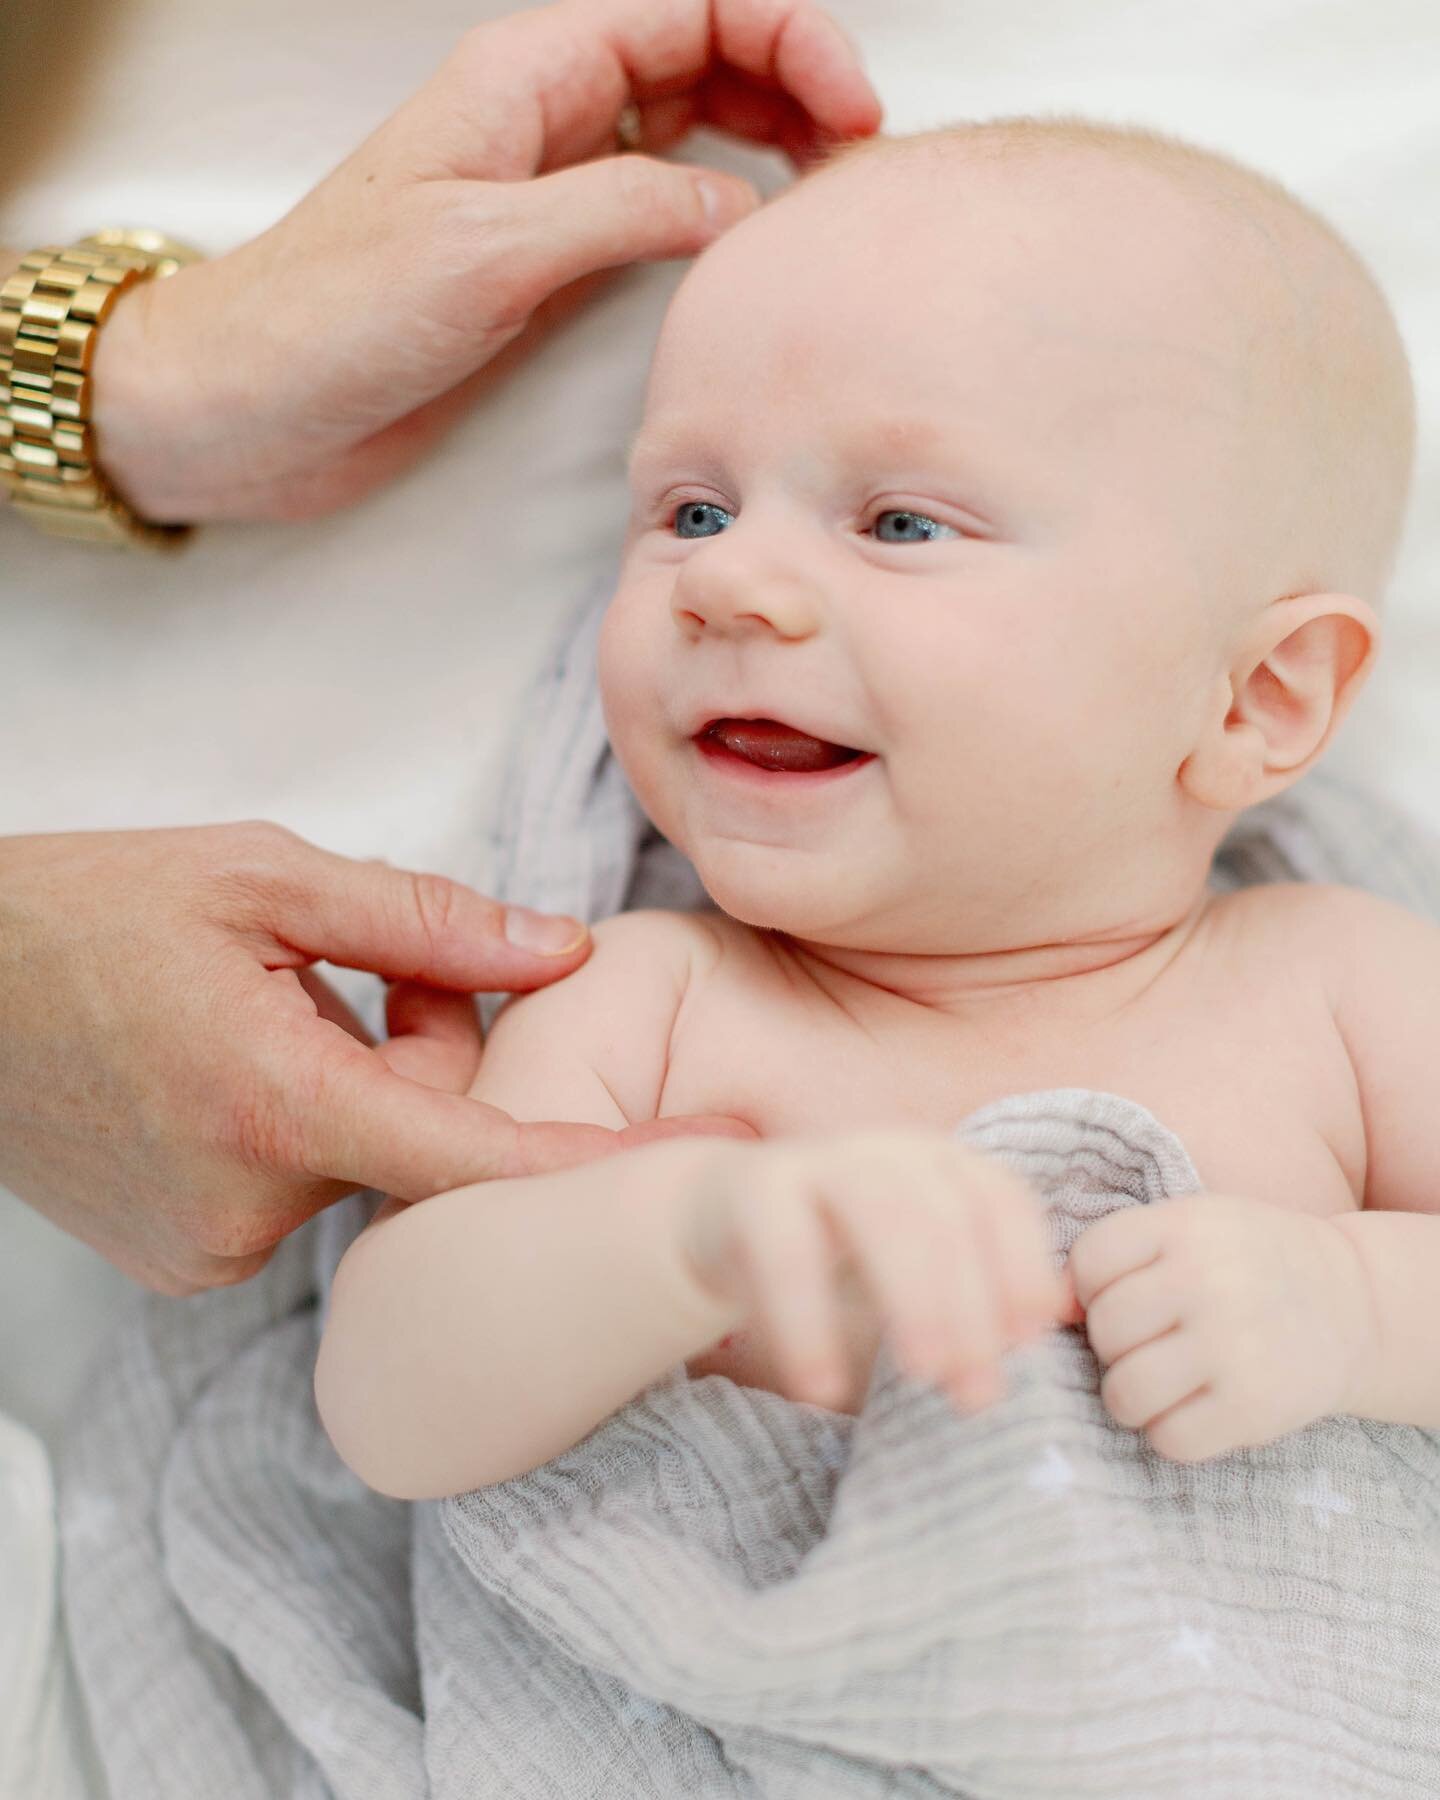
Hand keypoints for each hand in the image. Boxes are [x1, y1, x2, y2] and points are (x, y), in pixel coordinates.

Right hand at [0, 823, 750, 1293]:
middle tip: (380, 971)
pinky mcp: (187, 1264)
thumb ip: (425, 922)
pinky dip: (313, 1132)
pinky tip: (244, 1065)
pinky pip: (305, 1197)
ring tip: (280, 1005)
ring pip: (366, 1169)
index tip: (705, 1157)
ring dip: (368, 1090)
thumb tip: (562, 952)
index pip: (479, 1159)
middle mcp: (247, 1208)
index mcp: (275, 1104)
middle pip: (426, 1145)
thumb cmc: (88, 913)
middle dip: (437, 1057)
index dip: (600, 1160)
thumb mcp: (263, 879)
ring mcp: (212, 1252)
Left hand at [90, 0, 881, 524]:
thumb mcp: (488, 252)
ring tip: (833, 199)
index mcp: (531, 72)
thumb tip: (738, 201)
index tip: (851, 112)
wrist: (254, 405)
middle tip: (862, 162)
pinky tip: (759, 250)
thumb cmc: (333, 314)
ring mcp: (556, 189)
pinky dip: (723, 218)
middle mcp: (551, 116)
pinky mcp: (552, 264)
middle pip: (709, 56)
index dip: (790, 38)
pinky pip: (662, 212)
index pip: (694, 7)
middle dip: (798, 86)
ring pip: (694, 129)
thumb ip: (623, 210)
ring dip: (771, 146)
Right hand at [680, 1129, 1066, 1409]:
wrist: (726, 1217)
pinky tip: (821, 1387)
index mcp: (941, 1161)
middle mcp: (888, 1149)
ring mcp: (820, 1161)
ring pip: (880, 1212)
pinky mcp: (754, 1190)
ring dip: (912, 1295)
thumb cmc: (845, 1249)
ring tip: (922, 1376)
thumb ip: (985, 1287)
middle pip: (946, 1213)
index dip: (1023, 1266)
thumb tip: (1068, 1318)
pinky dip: (806, 1322)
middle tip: (978, 1393)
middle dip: (971, 1304)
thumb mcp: (920, 1262)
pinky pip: (784, 1251)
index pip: (1001, 1200)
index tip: (1031, 1340)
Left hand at [1067, 1192, 1378, 1462]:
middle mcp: (1205, 1281)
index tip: (1123, 1294)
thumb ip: (1124, 1253)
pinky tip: (1193, 1409)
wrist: (1350, 1302)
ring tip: (1161, 1381)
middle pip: (1104, 1330)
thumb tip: (1054, 1308)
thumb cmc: (1246, 1263)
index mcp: (1182, 1226)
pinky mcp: (1253, 1407)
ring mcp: (1230, 1346)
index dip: (1091, 1287)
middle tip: (1148, 1342)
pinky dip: (1170, 1433)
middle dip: (1114, 1344)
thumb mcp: (1191, 1226)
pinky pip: (1168, 1439)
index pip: (1088, 1262)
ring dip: (1132, 1396)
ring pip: (1124, 1392)